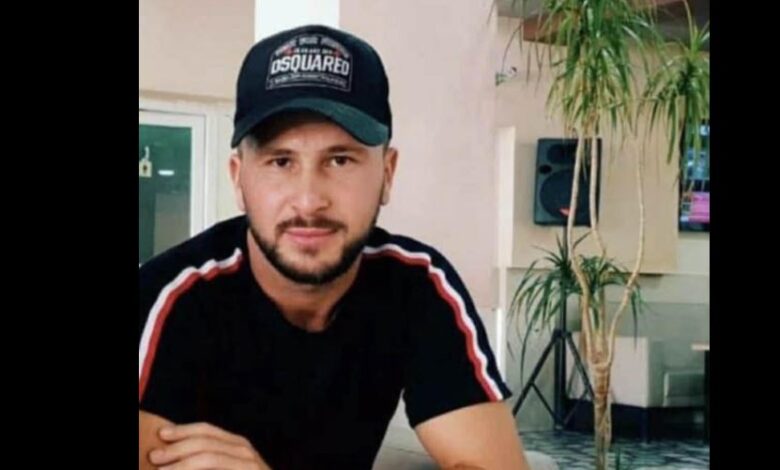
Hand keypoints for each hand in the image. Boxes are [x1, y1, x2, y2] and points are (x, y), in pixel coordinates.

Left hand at [148, 422, 270, 469]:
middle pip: (206, 442)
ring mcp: (249, 464)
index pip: (207, 430)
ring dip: (183, 465)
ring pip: (210, 458)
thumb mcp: (227, 465)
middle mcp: (244, 450)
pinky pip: (219, 469)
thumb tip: (174, 453)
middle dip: (177, 449)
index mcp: (236, 444)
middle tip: (155, 456)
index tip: (162, 435)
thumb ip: (208, 458)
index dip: (183, 430)